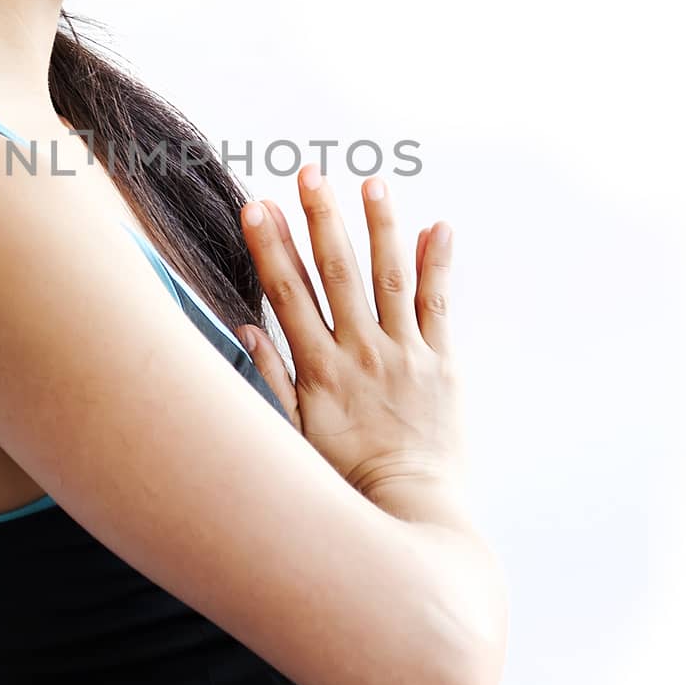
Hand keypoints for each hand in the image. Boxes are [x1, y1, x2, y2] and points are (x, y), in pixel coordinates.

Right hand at [235, 168, 467, 500]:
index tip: (257, 206)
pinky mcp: (442, 362)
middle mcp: (361, 354)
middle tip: (310, 174)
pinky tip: (436, 226)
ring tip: (372, 183)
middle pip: (337, 274)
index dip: (271, 247)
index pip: (288, 295)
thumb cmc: (348, 479)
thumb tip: (244, 326)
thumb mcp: (296, 435)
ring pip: (389, 277)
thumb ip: (271, 378)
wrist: (413, 510)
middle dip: (321, 219)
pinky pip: (438, 304)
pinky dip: (437, 263)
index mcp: (320, 371)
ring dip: (380, 227)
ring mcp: (405, 354)